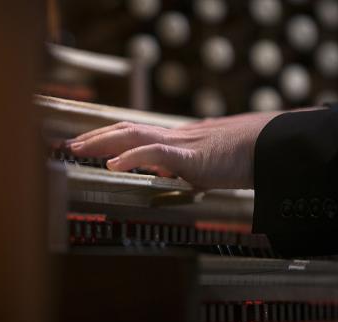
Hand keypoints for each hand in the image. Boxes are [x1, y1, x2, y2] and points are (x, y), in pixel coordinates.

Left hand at [66, 111, 281, 188]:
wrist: (269, 147)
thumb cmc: (241, 157)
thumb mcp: (204, 166)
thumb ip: (181, 168)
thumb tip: (165, 174)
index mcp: (174, 142)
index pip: (133, 134)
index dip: (107, 137)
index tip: (85, 145)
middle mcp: (172, 137)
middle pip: (125, 130)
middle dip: (94, 137)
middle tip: (69, 144)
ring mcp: (180, 143)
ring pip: (133, 135)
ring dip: (102, 142)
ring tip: (78, 148)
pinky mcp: (191, 156)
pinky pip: (156, 153)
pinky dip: (132, 156)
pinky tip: (112, 164)